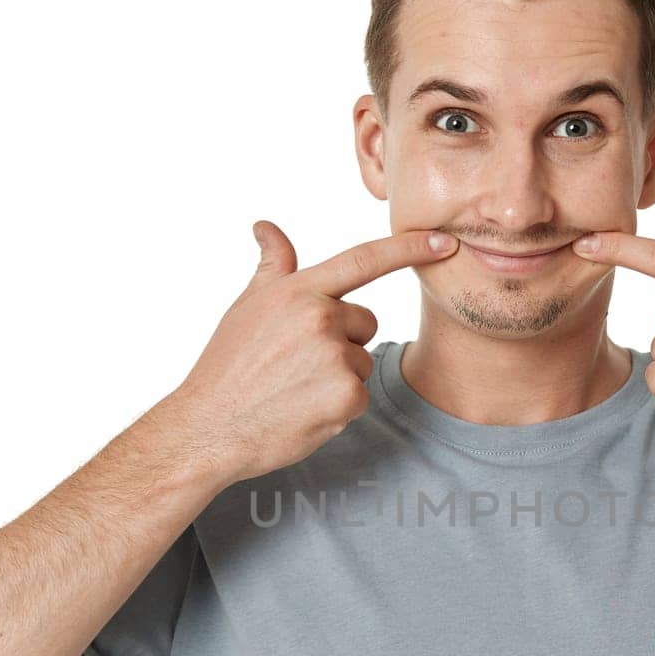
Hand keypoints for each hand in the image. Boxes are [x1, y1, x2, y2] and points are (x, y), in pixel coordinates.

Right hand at [168, 221, 457, 484]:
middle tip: (298, 363)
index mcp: (297, 291)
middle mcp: (319, 318)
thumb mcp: (247, 307)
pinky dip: (338, 407)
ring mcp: (334, 357)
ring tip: (295, 388)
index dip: (408, 248)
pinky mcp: (346, 397)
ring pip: (362, 361)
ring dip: (339, 376)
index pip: (363, 260)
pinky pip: (360, 395)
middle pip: (365, 323)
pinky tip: (303, 410)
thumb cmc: (227, 367)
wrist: (210, 427)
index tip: (444, 242)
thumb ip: (273, 267)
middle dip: (343, 341)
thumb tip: (267, 228)